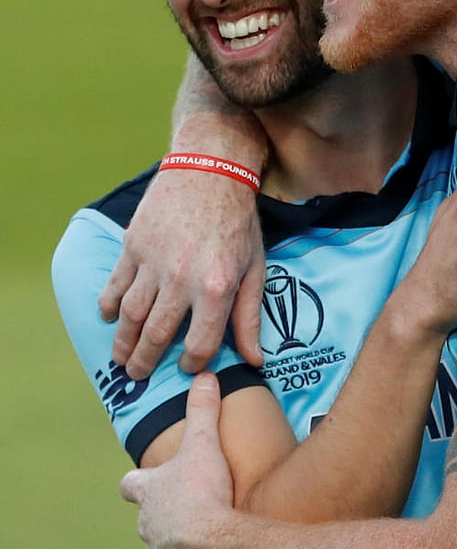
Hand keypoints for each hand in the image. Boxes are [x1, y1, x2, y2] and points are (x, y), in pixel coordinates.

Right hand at [99, 167, 265, 379]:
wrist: (210, 172)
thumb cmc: (238, 222)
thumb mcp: (255, 268)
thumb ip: (250, 317)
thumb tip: (256, 360)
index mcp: (216, 288)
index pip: (200, 344)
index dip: (192, 364)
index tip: (188, 367)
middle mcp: (182, 280)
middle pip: (156, 336)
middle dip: (146, 362)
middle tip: (138, 376)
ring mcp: (153, 263)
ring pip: (130, 316)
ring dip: (122, 343)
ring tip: (121, 358)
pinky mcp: (133, 246)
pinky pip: (114, 286)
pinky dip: (108, 306)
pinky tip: (110, 317)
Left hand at [120, 373, 235, 548]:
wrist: (215, 546)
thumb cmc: (203, 492)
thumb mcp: (203, 444)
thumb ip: (202, 410)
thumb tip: (204, 375)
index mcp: (148, 493)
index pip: (130, 485)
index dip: (138, 480)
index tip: (149, 477)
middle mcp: (147, 525)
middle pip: (148, 516)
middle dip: (164, 509)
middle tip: (189, 501)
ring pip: (164, 542)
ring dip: (179, 535)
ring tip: (205, 527)